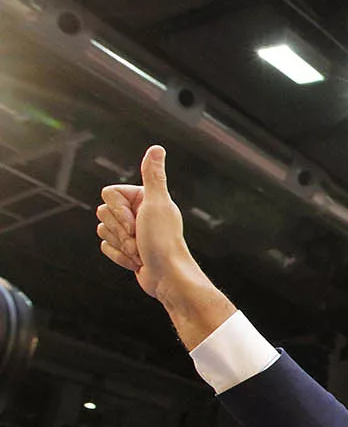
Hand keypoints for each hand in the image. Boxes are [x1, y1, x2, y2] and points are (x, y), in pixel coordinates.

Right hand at [96, 146, 193, 298]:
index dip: (118, 210)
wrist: (167, 278)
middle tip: (140, 238)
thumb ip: (153, 176)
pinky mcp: (126, 248)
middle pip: (102, 212)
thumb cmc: (163, 242)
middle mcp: (138, 213)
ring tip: (141, 250)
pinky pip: (105, 246)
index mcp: (145, 199)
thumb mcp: (157, 204)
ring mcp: (131, 231)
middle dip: (120, 230)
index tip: (137, 221)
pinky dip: (119, 256)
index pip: (108, 194)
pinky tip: (136, 261)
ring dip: (120, 244)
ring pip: (102, 230)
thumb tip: (157, 148)